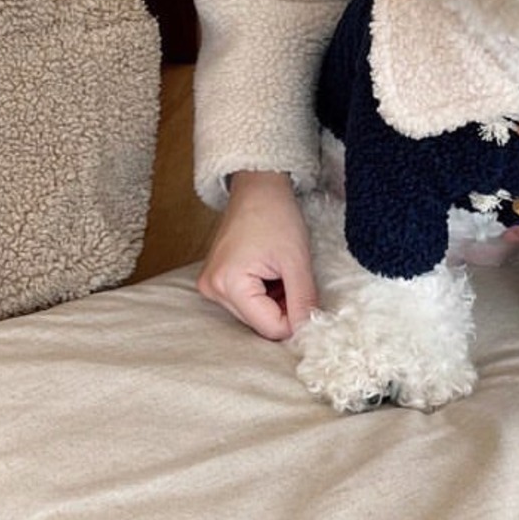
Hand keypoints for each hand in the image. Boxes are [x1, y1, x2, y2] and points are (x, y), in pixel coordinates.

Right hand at [196, 171, 317, 340]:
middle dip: (283, 306)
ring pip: (254, 314)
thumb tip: (308, 332)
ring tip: (279, 269)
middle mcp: (212, 289)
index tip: (308, 296)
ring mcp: (211, 285)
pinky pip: (246, 302)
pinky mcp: (216, 280)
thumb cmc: (276, 215)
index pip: (269, 327)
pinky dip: (264, 293)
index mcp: (228, 284)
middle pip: (259, 323)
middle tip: (292, 275)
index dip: (295, 318)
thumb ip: (303, 300)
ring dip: (274, 300)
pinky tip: (269, 270)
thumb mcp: (296, 260)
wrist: (258, 187)